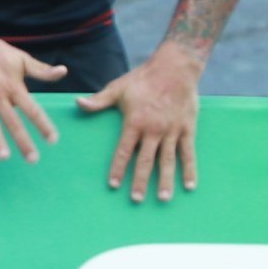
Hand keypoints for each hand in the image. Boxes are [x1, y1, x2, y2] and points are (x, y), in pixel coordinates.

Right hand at [0, 16, 62, 160]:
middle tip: (32, 159)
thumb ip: (41, 70)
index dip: (43, 125)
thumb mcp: (20, 58)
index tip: (52, 140)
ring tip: (4, 157)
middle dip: (23, 142)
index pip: (32, 110)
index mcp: (14, 86)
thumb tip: (63, 71)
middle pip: (13, 122)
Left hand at [80, 45, 202, 201]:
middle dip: (140, 181)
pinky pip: (188, 153)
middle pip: (145, 161)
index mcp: (134, 122)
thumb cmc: (143, 78)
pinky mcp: (187, 129)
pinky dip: (190, 169)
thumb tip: (77, 103)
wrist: (175, 69)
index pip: (123, 151)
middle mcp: (153, 130)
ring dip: (166, 181)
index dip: (118, 168)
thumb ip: (98, 100)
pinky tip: (189, 185)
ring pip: (167, 161)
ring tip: (163, 199)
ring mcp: (172, 131)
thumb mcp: (118, 88)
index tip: (113, 184)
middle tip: (136, 199)